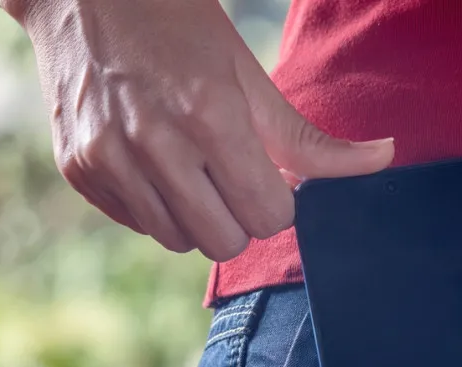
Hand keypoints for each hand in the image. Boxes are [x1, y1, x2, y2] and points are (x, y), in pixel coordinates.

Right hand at [17, 0, 393, 259]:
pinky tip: (152, 163)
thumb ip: (311, 140)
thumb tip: (384, 159)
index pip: (268, 216)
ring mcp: (107, 159)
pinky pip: (138, 225)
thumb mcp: (250, 77)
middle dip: (240, 218)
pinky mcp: (78, 169)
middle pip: (225, 243)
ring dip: (197, 216)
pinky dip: (156, 207)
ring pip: (179, 241)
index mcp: (210, 115)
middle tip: (231, 177)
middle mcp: (154, 144)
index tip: (266, 176)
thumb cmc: (181, 27)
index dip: (276, 203)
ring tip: (189, 166)